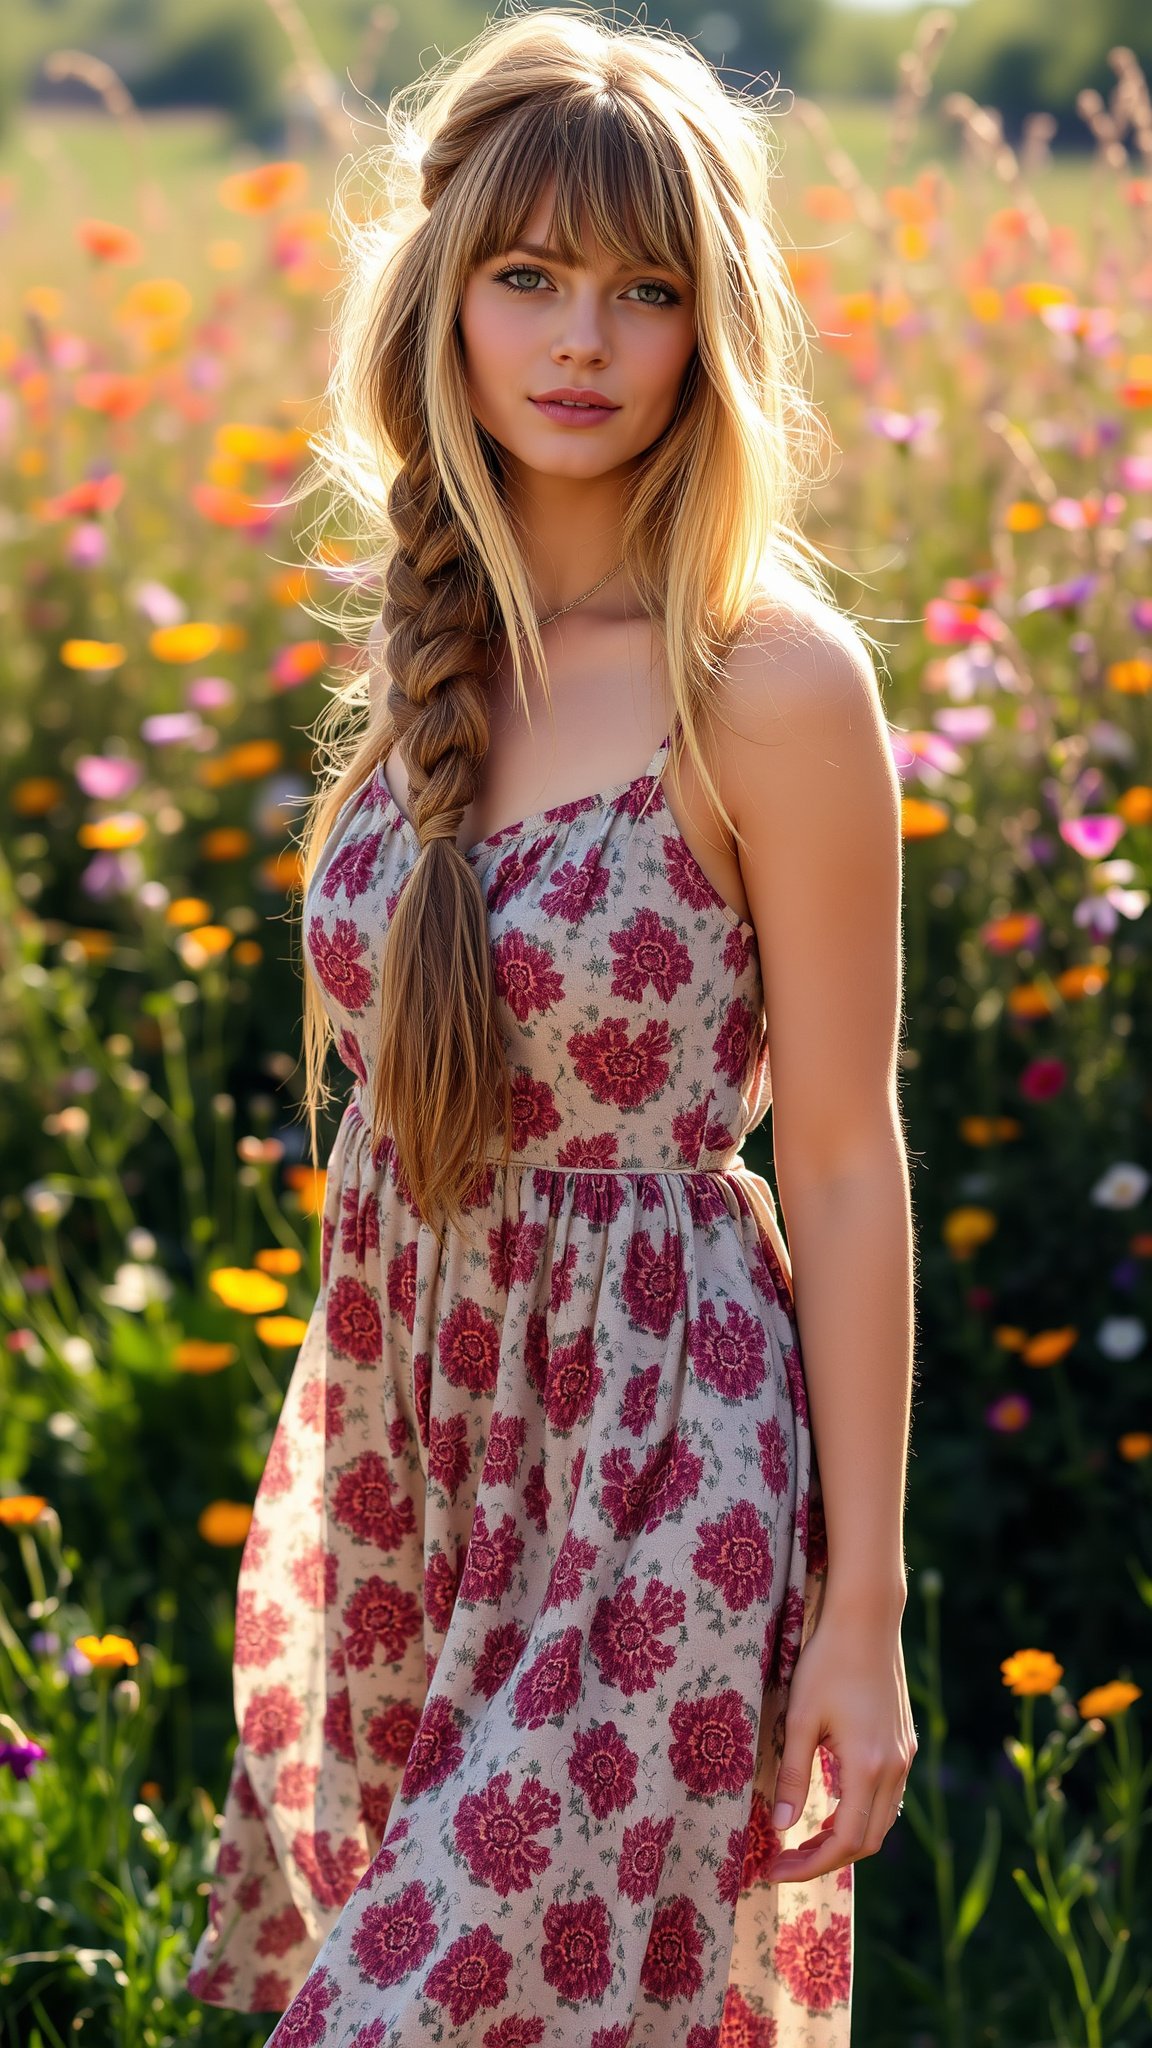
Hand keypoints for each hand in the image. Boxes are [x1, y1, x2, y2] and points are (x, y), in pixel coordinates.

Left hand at [764, 1608, 916, 1882]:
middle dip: (826, 1859)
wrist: (867, 1619)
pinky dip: (861, 1814)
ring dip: (845, 1839)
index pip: (845, 1840)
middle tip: (784, 1862)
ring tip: (804, 1841)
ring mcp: (904, 1756)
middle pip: (867, 1840)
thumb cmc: (827, 1662)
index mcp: (868, 1766)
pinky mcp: (904, 1743)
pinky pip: (888, 1797)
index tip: (775, 1869)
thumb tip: (778, 1827)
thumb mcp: (799, 1717)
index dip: (811, 1864)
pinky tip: (832, 1807)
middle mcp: (894, 1767)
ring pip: (881, 1821)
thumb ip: (791, 1776)